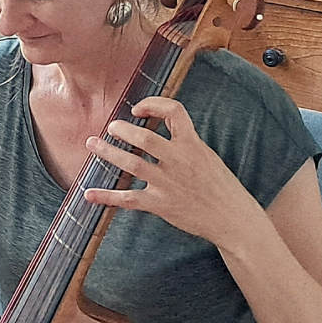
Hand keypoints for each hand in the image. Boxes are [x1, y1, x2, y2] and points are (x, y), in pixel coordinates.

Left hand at [82, 96, 262, 248]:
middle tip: (111, 127)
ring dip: (108, 153)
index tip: (138, 109)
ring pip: (132, 164)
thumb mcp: (207, 155)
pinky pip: (128, 199)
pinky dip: (106, 197)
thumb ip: (185, 142)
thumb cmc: (220, 186)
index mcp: (193, 145)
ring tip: (93, 144)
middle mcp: (179, 162)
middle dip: (123, 130)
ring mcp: (168, 184)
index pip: (174, 111)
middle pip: (145, 139)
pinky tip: (89, 194)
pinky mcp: (160, 204)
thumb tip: (162, 126)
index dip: (153, 104)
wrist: (232, 218)